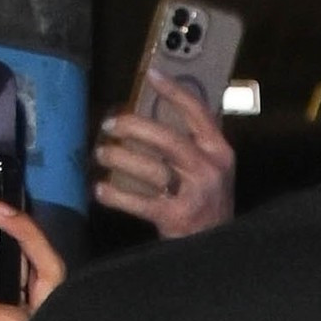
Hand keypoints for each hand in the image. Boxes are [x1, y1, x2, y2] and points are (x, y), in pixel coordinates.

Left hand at [93, 69, 234, 239]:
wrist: (216, 245)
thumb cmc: (207, 202)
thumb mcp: (211, 169)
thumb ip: (192, 145)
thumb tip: (151, 116)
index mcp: (220, 152)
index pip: (199, 113)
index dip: (175, 92)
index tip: (152, 74)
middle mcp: (209, 169)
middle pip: (168, 140)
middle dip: (134, 127)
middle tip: (109, 124)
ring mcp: (194, 194)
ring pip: (150, 169)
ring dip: (119, 158)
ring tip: (100, 153)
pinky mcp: (177, 216)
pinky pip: (139, 202)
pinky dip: (115, 195)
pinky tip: (99, 189)